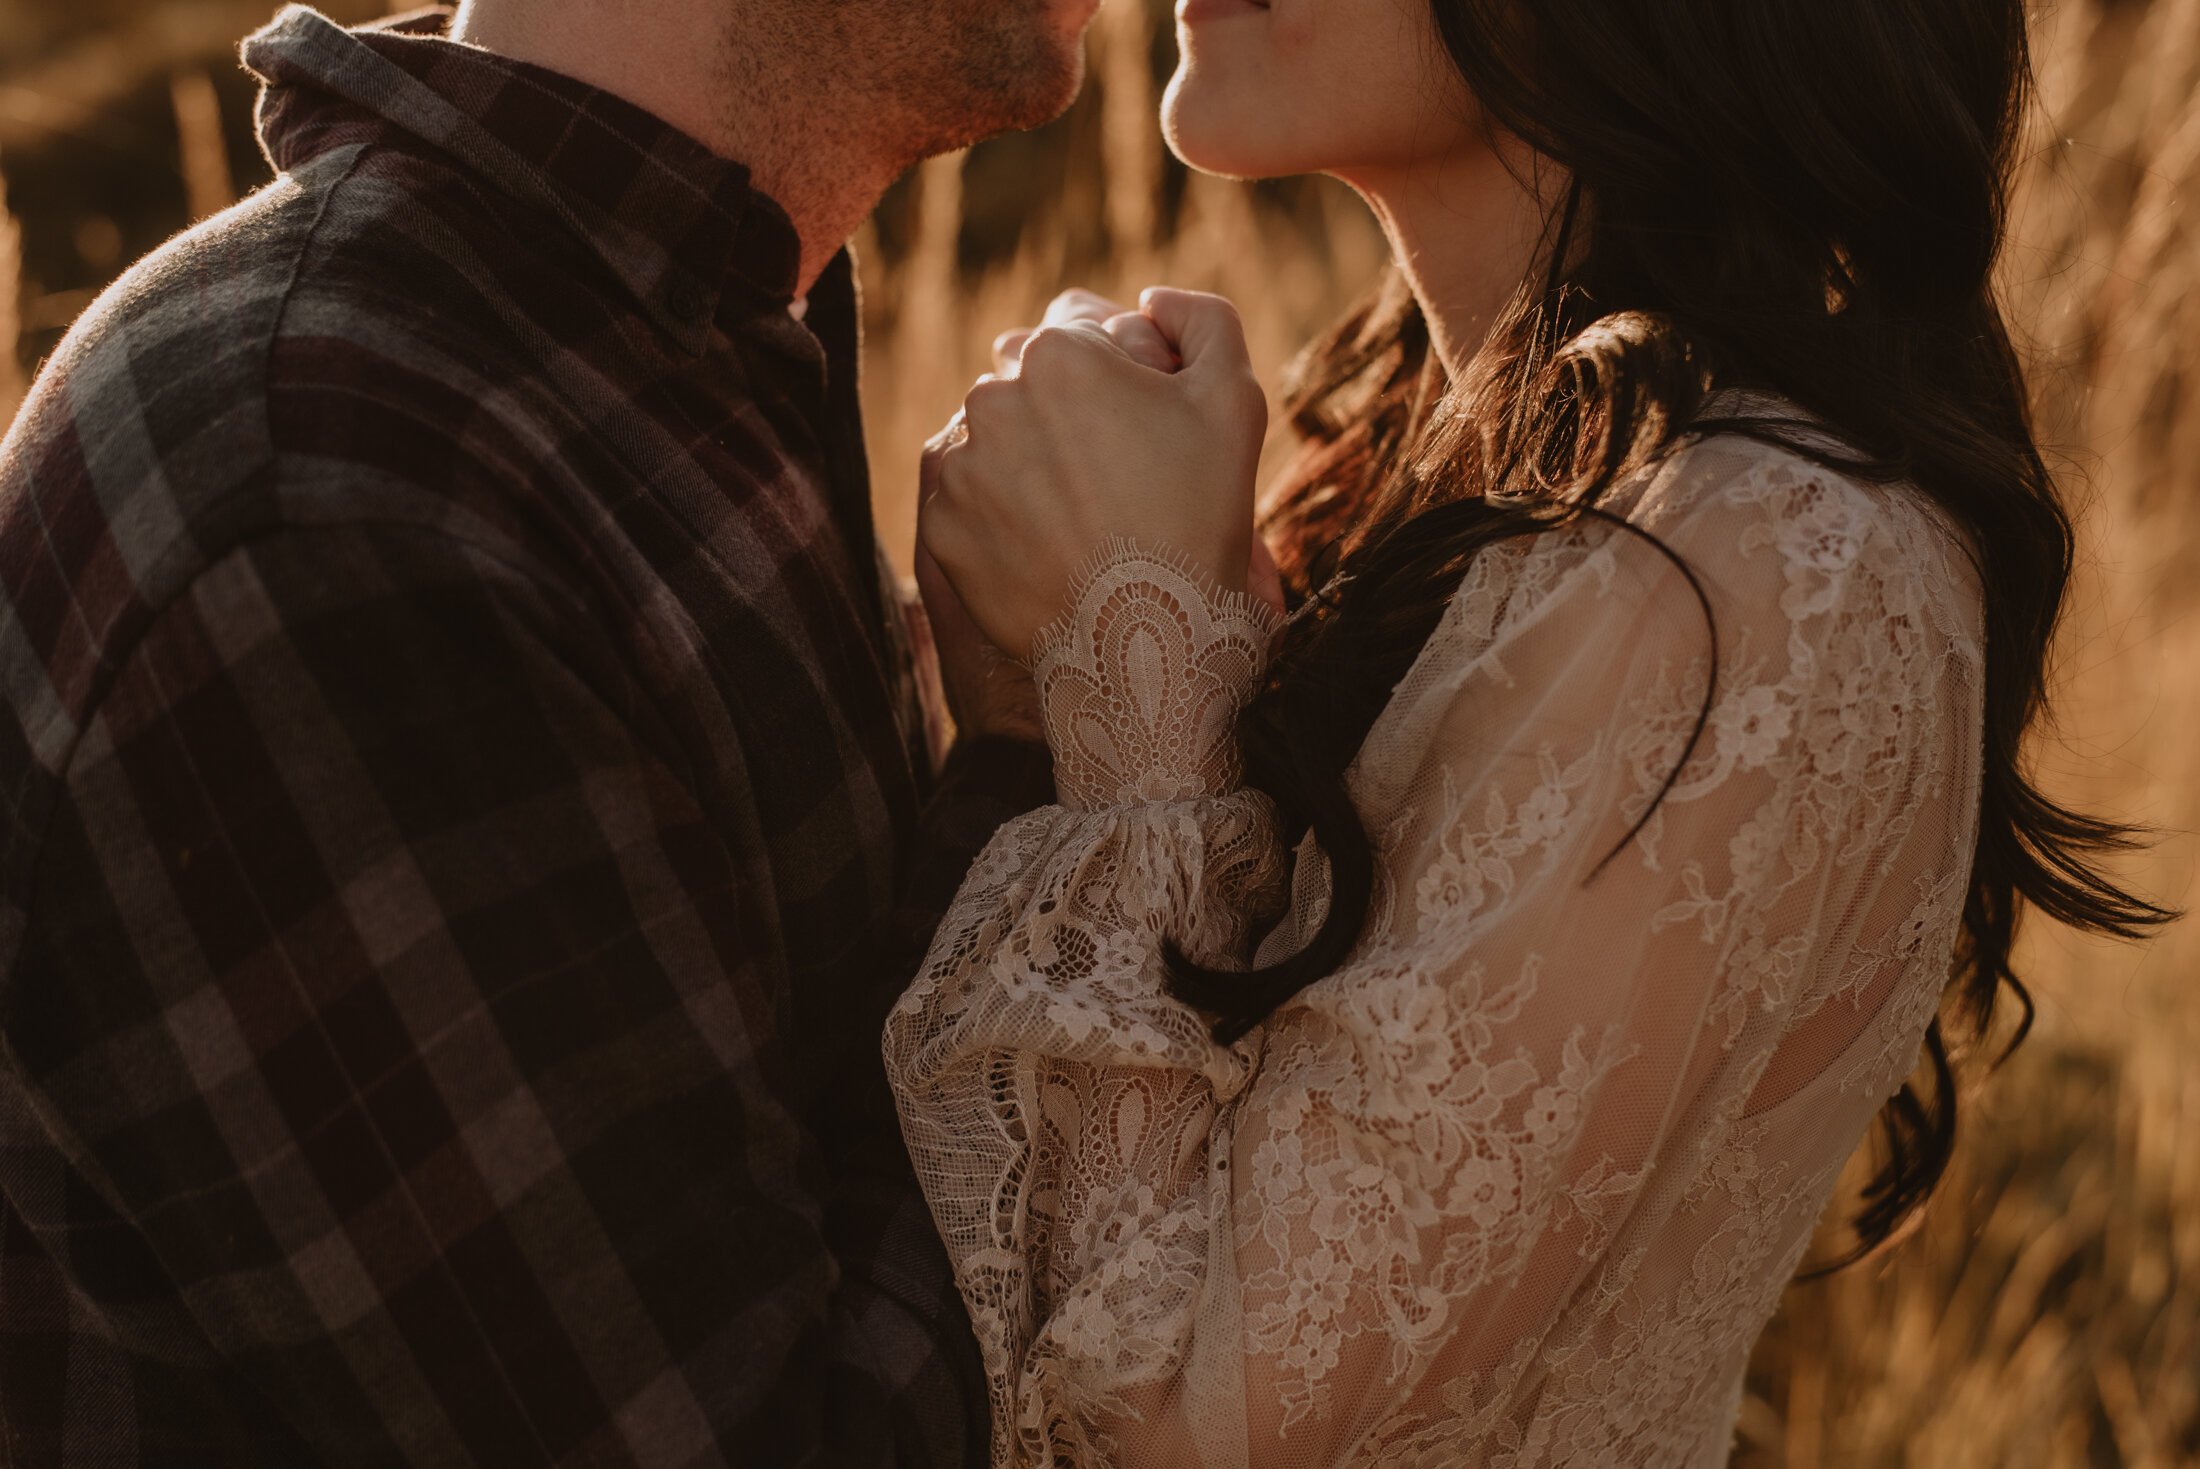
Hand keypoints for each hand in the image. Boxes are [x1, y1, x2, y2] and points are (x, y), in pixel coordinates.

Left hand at [916, 289, 1171, 739]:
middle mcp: (993, 399)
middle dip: (1065, 423)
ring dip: (1029, 470)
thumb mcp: (1234, 399)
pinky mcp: (942, 531)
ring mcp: (961, 469)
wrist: (1151, 640)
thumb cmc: (1201, 516)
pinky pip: (969, 509)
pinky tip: (1050, 550)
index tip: (1138, 435)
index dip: (1114, 384)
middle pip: (1029, 393)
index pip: (1075, 342)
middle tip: (1116, 483)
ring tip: (1083, 520)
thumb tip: (1148, 298)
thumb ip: (1202, 320)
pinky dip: (1002, 524)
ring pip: (996, 449)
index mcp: (1058, 353)